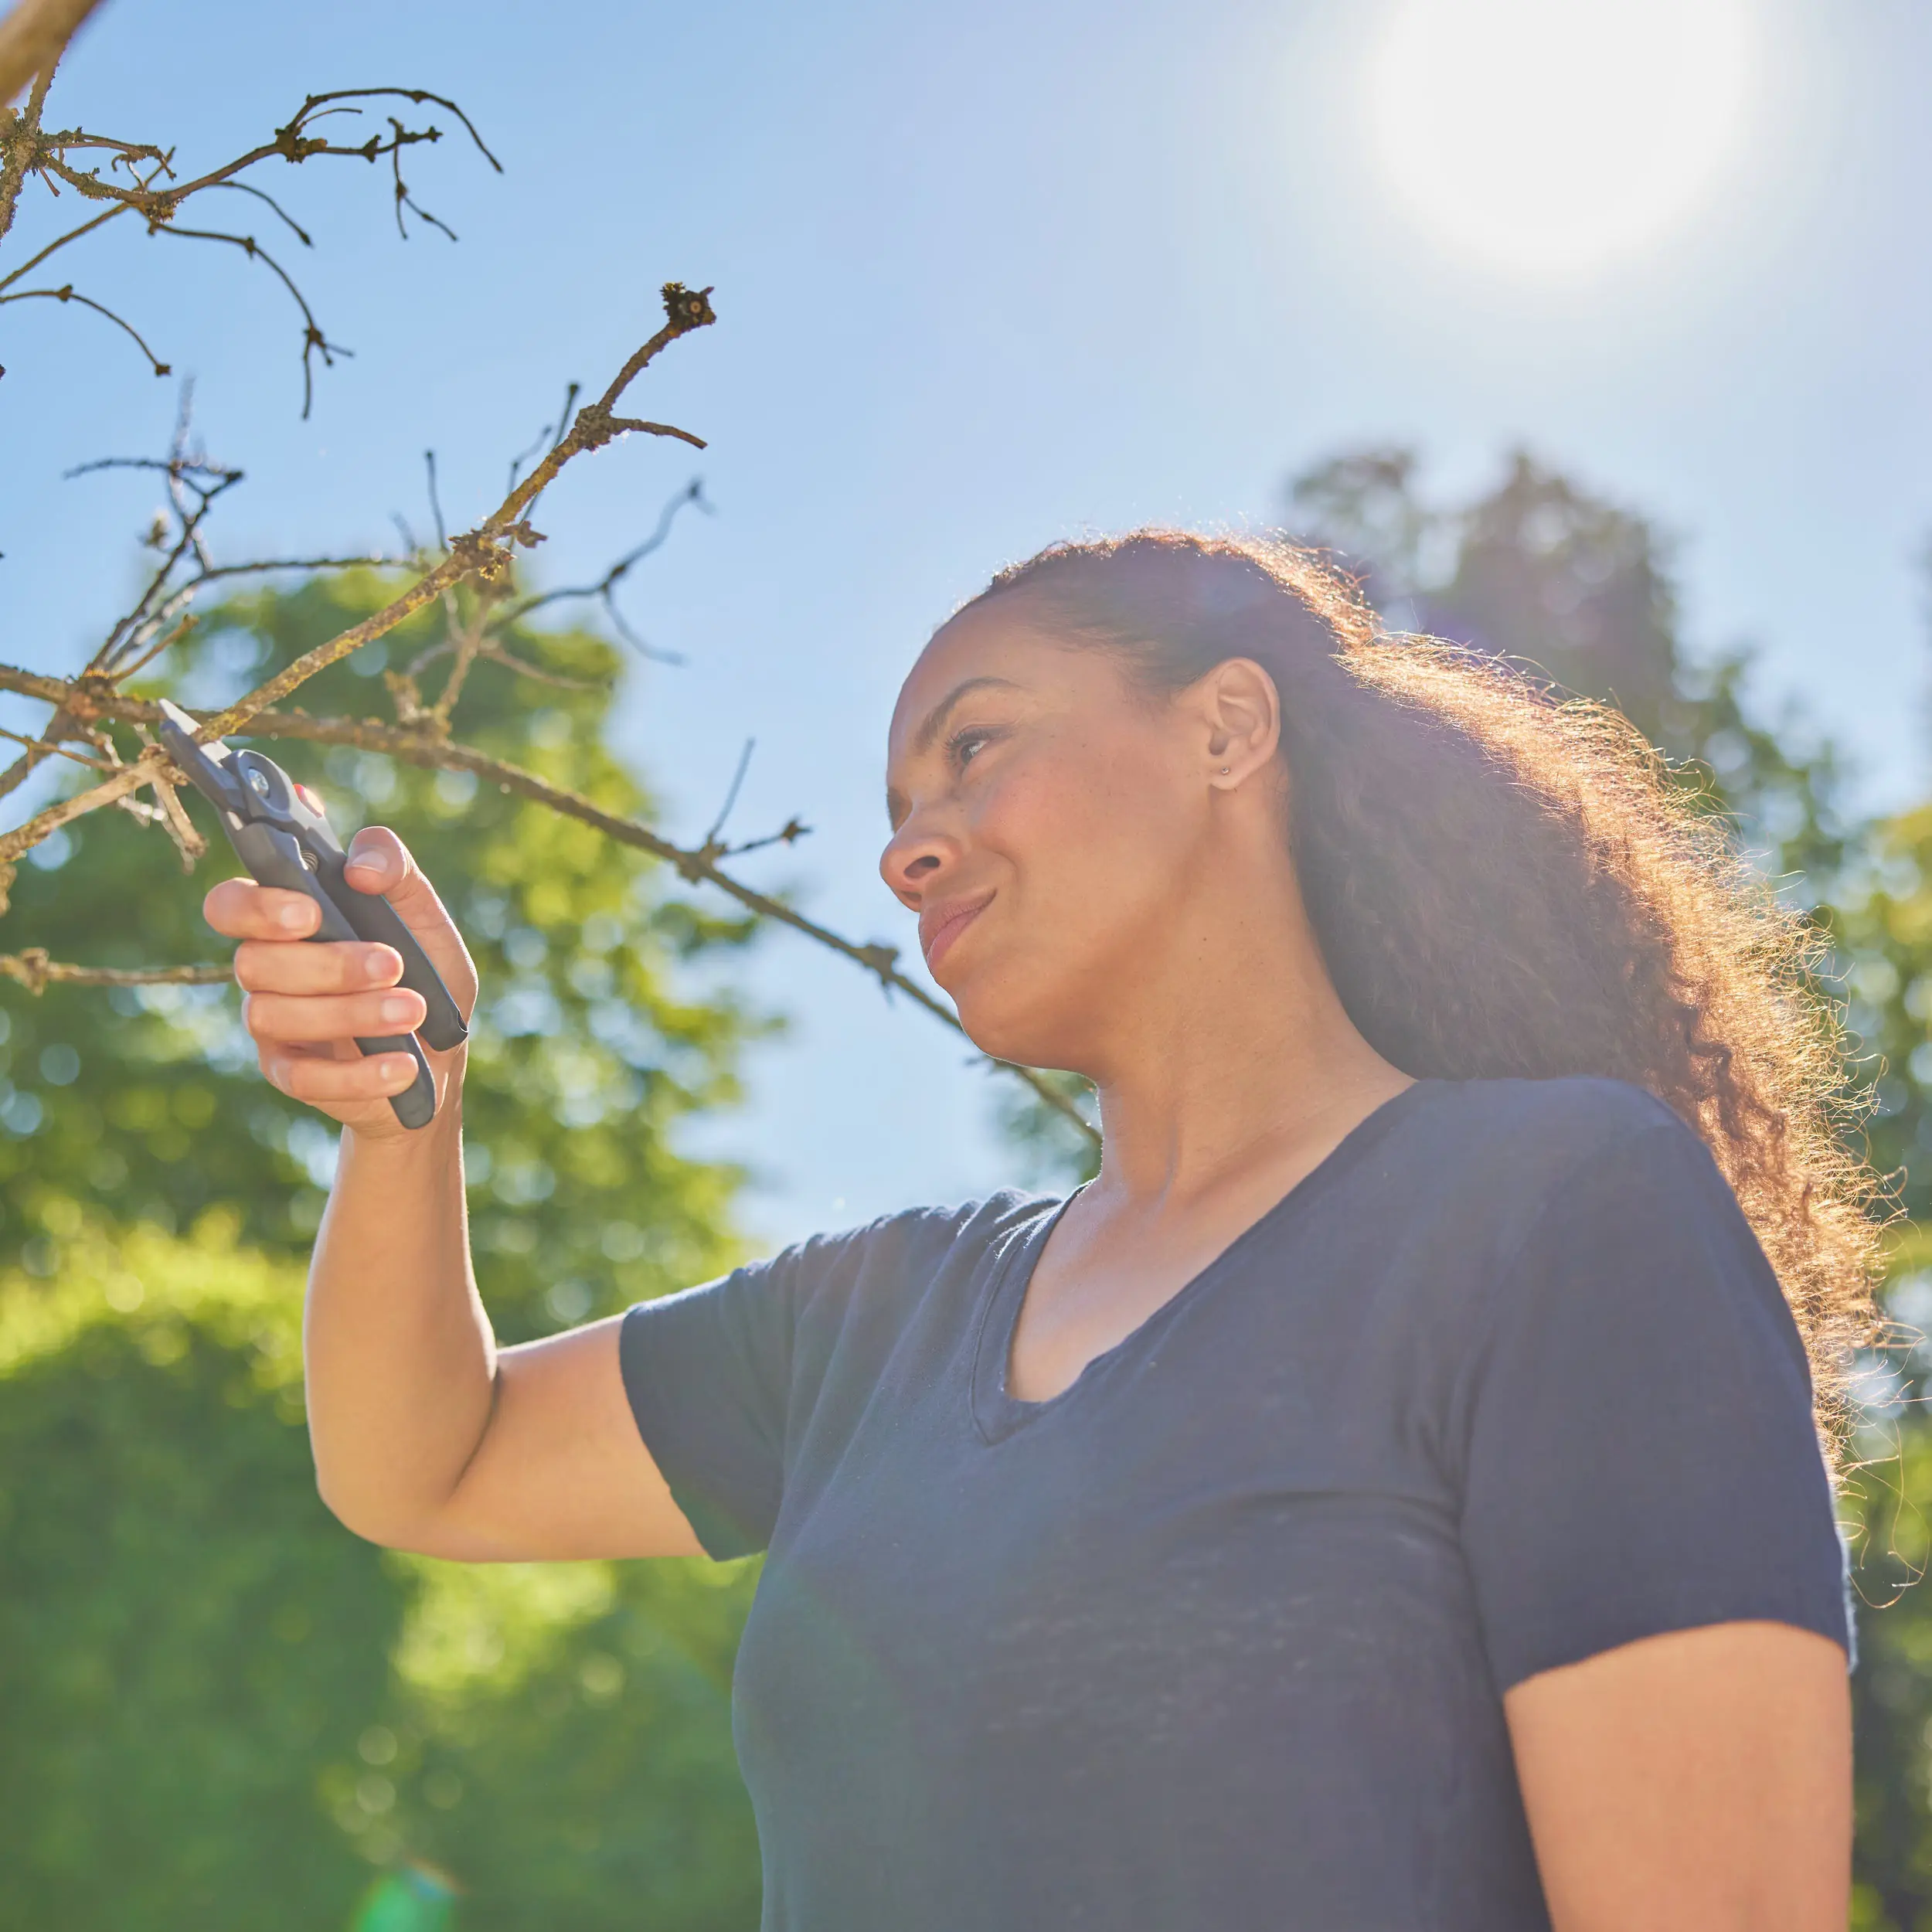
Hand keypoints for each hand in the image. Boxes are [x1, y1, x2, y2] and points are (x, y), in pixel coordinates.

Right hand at [203, 827, 479, 1140]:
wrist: (444, 1049)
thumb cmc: (424, 970)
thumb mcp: (425, 914)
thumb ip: (395, 868)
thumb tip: (359, 865)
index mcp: (286, 922)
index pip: (230, 905)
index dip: (254, 907)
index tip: (310, 914)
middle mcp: (267, 970)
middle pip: (253, 963)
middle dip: (328, 964)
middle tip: (392, 964)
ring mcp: (274, 1025)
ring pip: (274, 1016)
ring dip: (350, 1013)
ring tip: (413, 1010)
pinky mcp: (292, 1074)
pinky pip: (303, 1079)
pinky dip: (358, 1073)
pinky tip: (404, 1065)